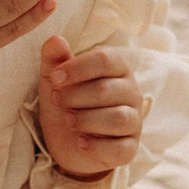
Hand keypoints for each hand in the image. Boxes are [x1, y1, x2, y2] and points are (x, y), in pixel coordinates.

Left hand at [35, 36, 141, 180]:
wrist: (67, 142)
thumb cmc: (67, 103)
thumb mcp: (55, 81)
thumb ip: (54, 60)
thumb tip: (55, 39)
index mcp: (117, 69)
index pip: (105, 59)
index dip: (77, 67)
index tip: (54, 78)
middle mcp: (131, 92)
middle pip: (107, 89)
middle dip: (76, 95)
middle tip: (57, 100)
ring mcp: (134, 121)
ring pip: (118, 119)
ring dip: (87, 119)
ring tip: (68, 120)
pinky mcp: (130, 148)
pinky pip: (120, 148)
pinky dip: (97, 146)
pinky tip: (80, 142)